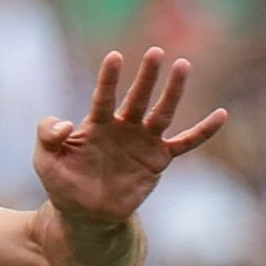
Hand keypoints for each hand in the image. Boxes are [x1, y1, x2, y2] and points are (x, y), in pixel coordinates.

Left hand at [33, 47, 226, 223]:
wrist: (84, 214)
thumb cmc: (63, 183)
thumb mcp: (45, 161)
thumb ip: (47, 137)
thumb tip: (66, 124)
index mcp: (96, 124)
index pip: (103, 97)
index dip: (108, 78)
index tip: (114, 57)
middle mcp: (123, 127)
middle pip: (137, 97)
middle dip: (146, 76)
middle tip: (155, 52)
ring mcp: (142, 142)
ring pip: (162, 113)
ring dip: (172, 91)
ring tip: (182, 65)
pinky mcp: (158, 160)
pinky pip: (185, 143)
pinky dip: (203, 131)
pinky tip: (221, 115)